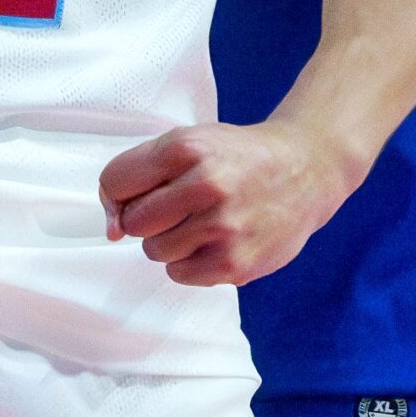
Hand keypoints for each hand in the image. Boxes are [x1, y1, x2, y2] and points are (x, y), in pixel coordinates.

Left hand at [99, 118, 358, 286]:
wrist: (304, 170)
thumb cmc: (235, 157)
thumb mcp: (188, 142)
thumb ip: (140, 175)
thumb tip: (112, 230)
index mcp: (185, 147)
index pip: (115, 182)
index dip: (118, 194)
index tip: (136, 196)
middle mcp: (205, 185)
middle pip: (134, 222)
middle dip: (146, 218)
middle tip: (176, 208)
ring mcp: (224, 226)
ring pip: (155, 251)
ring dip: (169, 242)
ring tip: (200, 222)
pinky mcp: (237, 262)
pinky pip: (181, 274)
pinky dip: (189, 263)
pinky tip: (214, 241)